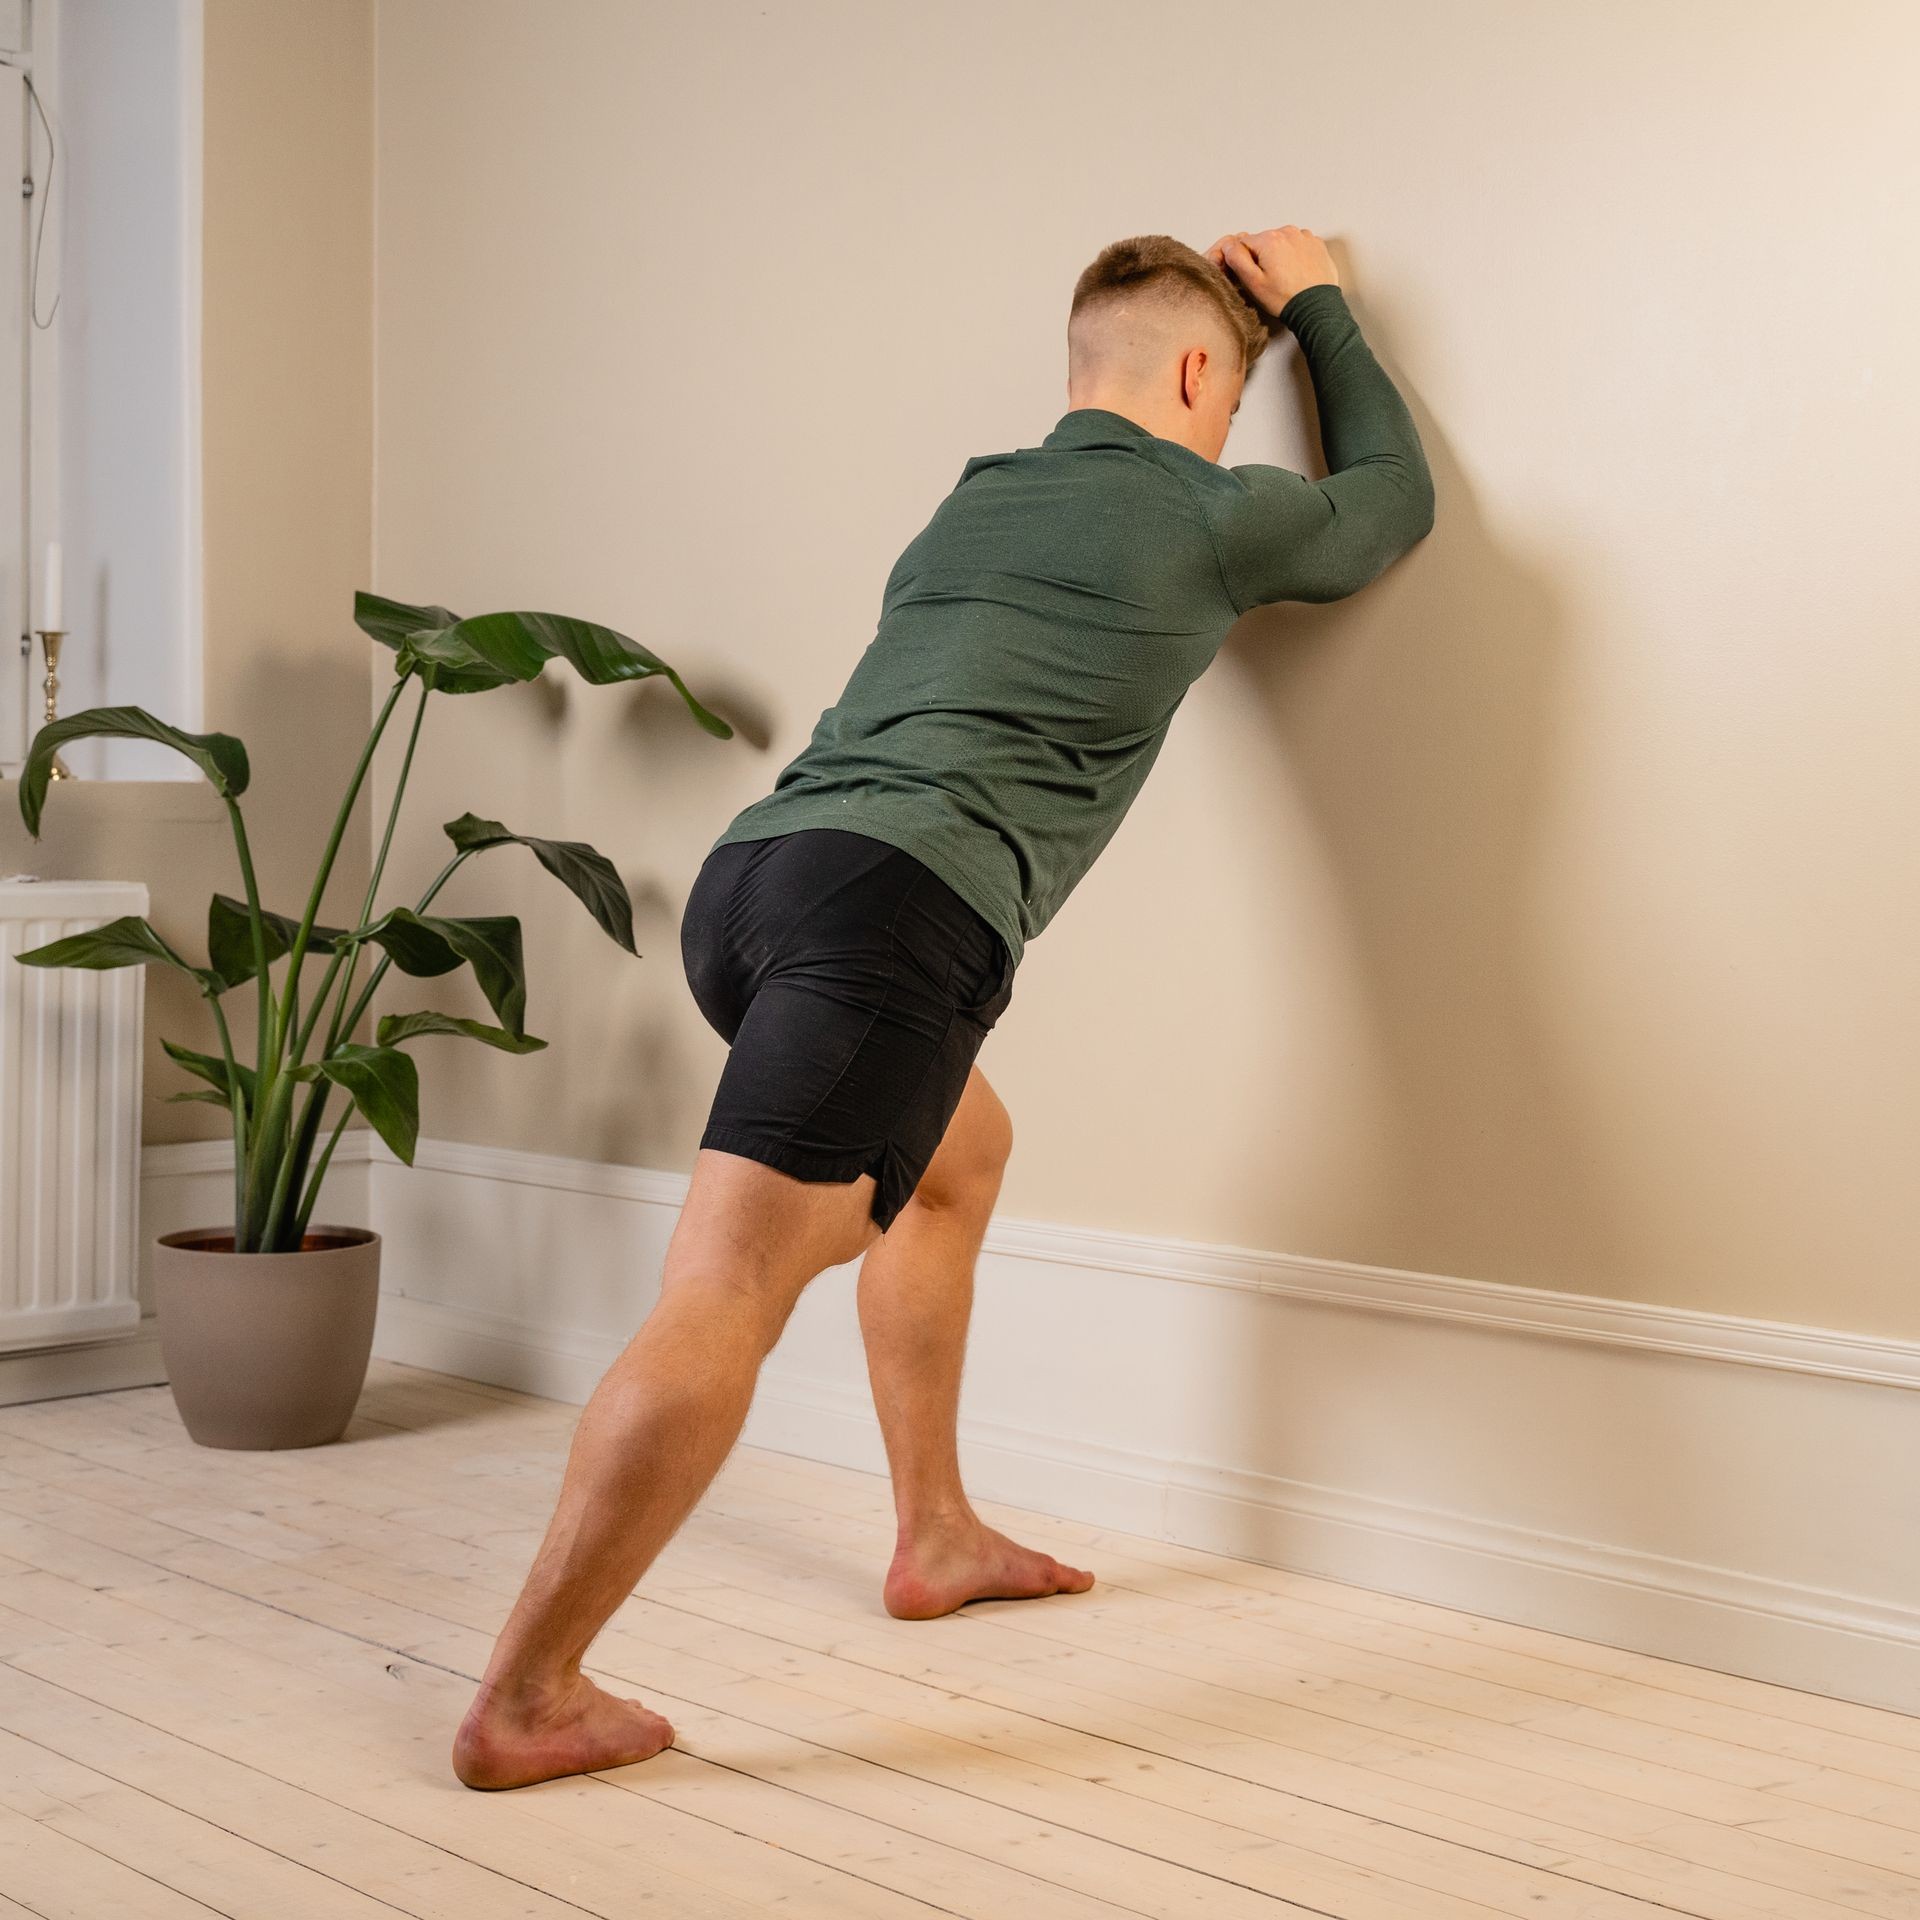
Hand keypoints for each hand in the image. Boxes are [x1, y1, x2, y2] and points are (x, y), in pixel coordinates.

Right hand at [1205, 225, 1338, 317]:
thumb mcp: (1253, 283)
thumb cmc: (1285, 299)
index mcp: (1269, 239)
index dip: (1244, 262)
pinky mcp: (1316, 244)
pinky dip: (1295, 256)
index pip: (1243, 243)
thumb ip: (1237, 259)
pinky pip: (1298, 246)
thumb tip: (1229, 245)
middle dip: (1263, 258)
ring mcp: (1304, 236)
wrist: (1317, 308)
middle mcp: (1287, 231)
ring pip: (1281, 243)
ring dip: (1279, 256)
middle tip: (1270, 280)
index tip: (1254, 276)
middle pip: (1263, 242)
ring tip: (1285, 277)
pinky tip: (1297, 273)